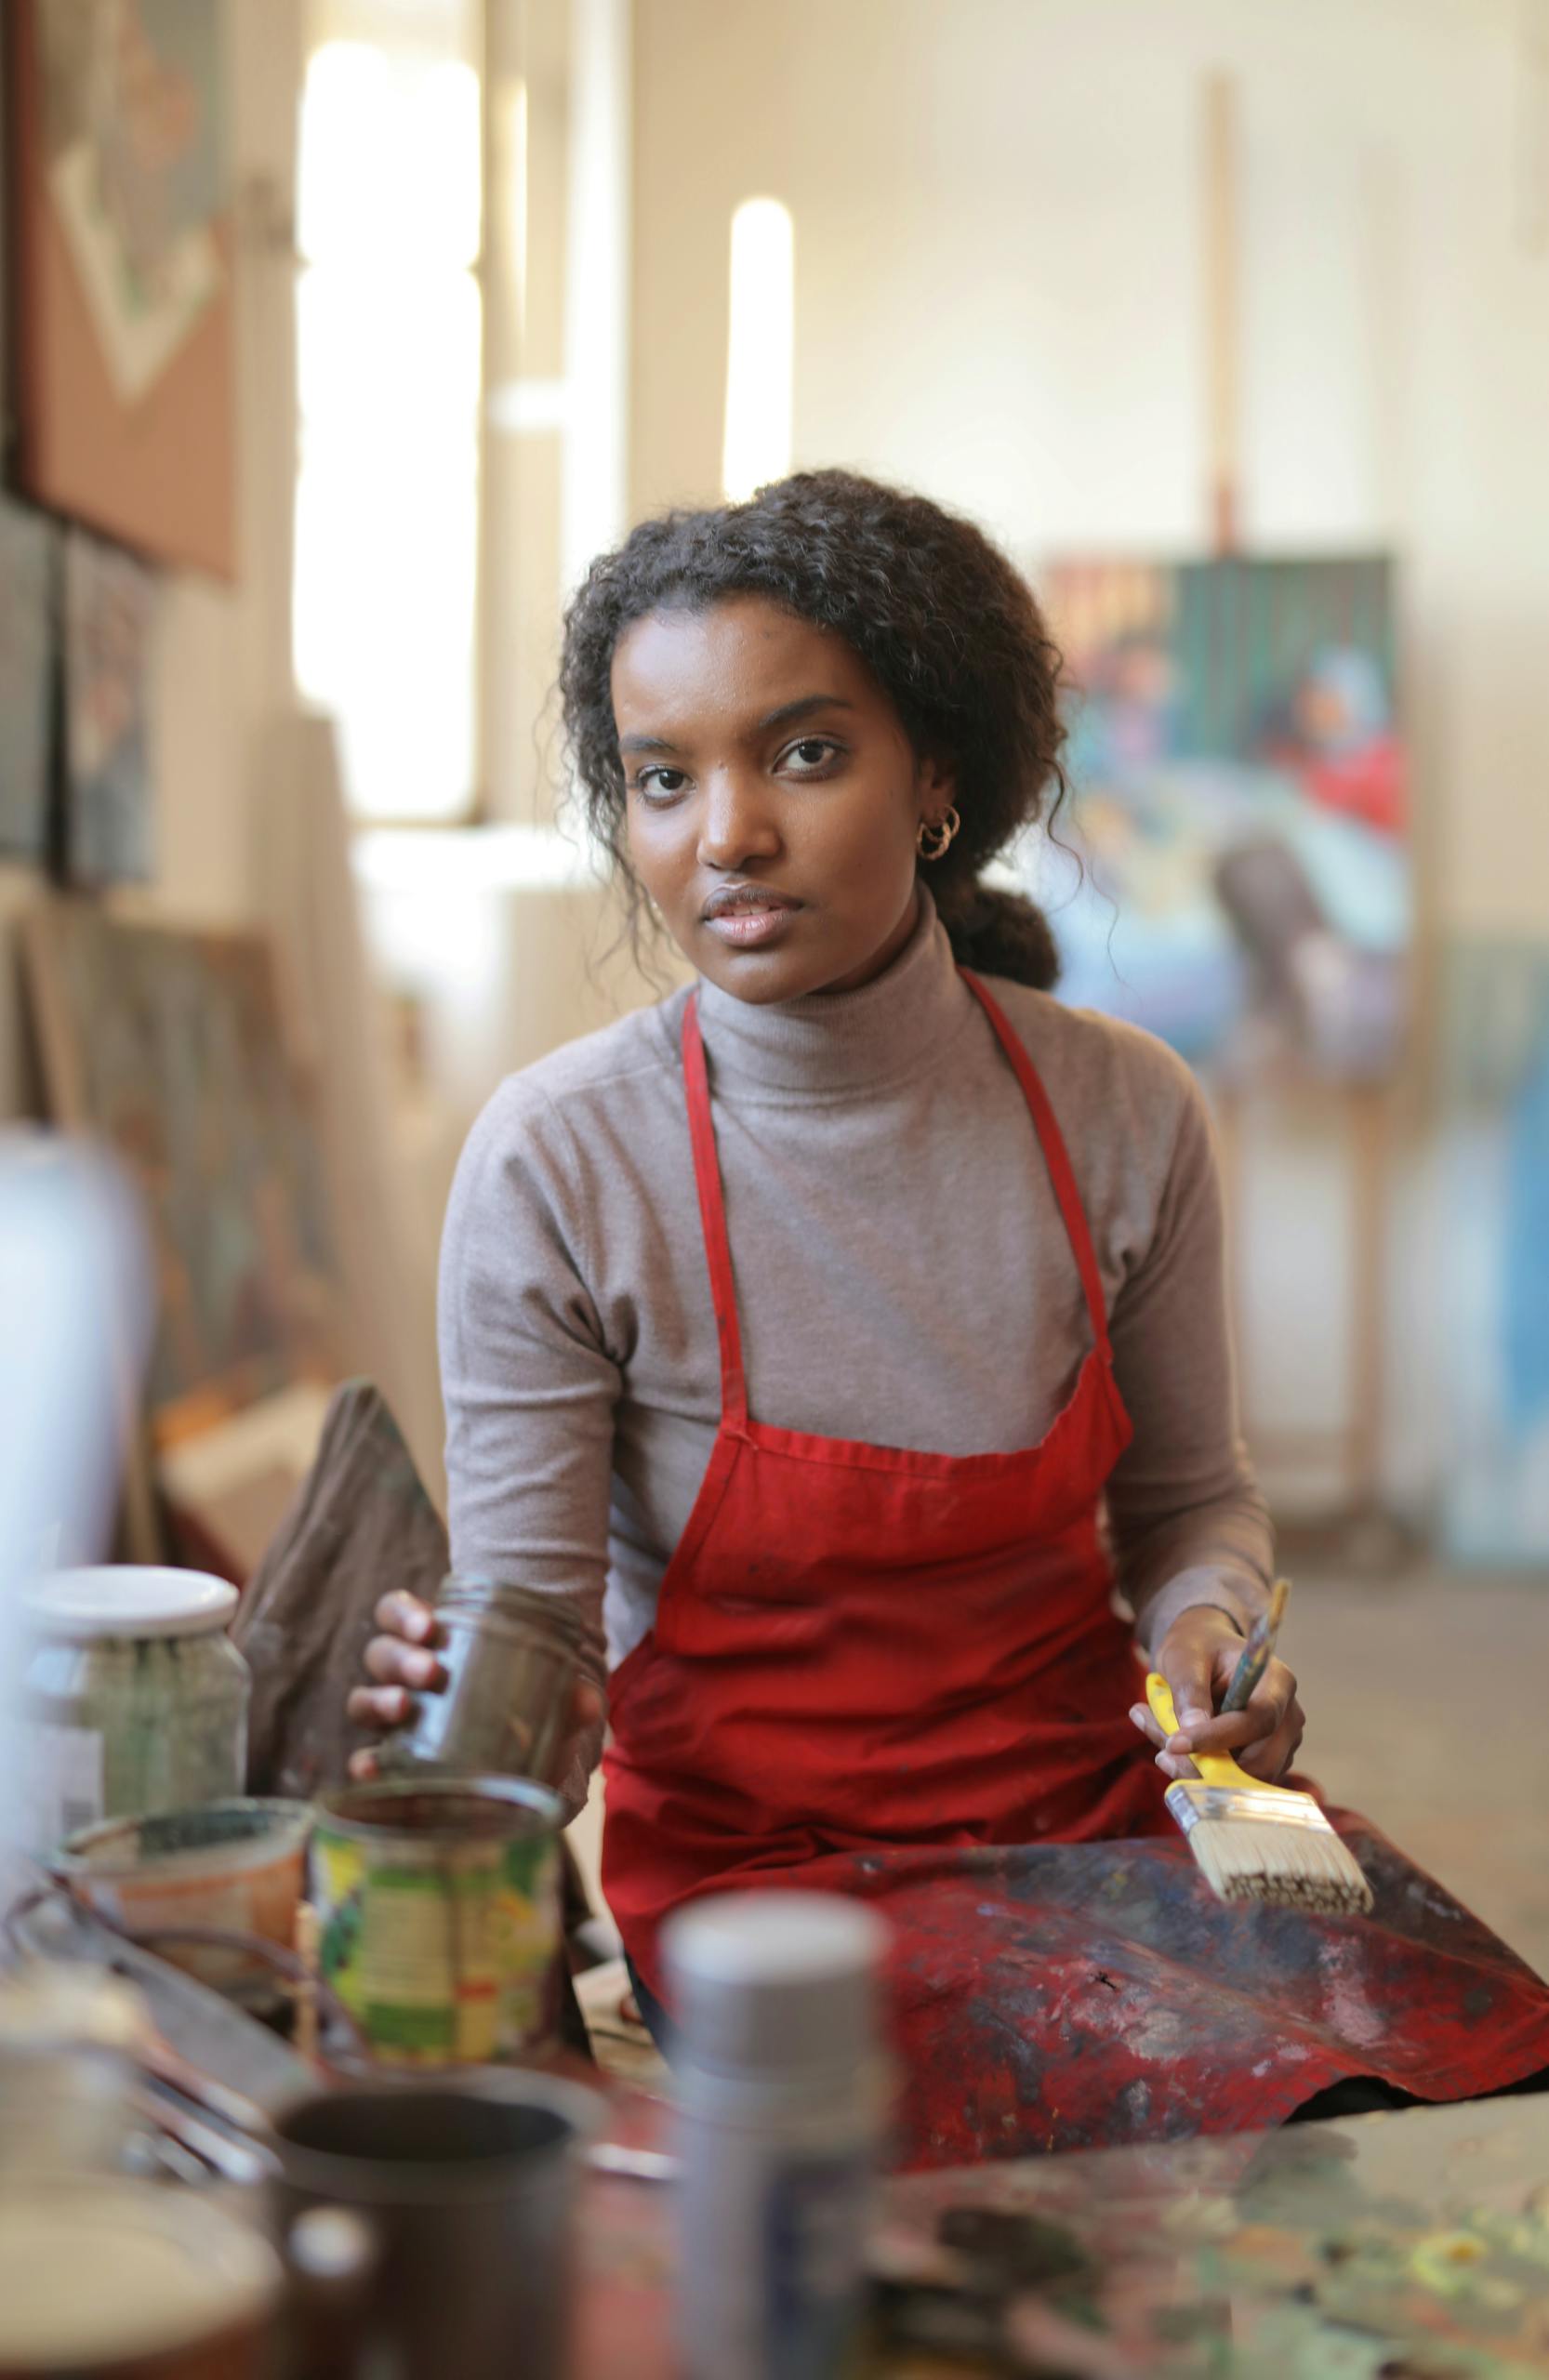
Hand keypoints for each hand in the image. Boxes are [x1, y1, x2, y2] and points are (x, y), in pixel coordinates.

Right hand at [346, 1589, 604, 1781]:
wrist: (515, 1770)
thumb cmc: (521, 1714)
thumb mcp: (545, 1702)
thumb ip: (566, 1699)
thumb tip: (587, 1703)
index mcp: (430, 1643)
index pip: (396, 1613)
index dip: (403, 1614)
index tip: (431, 1628)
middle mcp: (401, 1677)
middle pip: (379, 1653)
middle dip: (400, 1658)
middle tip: (431, 1670)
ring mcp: (390, 1721)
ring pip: (361, 1700)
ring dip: (378, 1699)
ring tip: (404, 1705)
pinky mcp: (389, 1765)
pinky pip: (361, 1760)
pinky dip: (362, 1763)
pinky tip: (370, 1766)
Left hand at [1128, 1605, 1303, 1784]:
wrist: (1204, 1654)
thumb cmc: (1197, 1648)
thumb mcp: (1185, 1658)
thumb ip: (1189, 1690)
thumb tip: (1192, 1730)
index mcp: (1277, 1682)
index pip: (1258, 1720)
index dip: (1217, 1737)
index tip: (1175, 1743)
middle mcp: (1288, 1716)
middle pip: (1260, 1761)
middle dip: (1208, 1765)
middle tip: (1162, 1753)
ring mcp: (1281, 1744)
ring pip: (1243, 1777)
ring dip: (1197, 1769)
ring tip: (1160, 1737)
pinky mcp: (1265, 1763)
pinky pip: (1233, 1781)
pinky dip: (1199, 1772)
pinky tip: (1174, 1748)